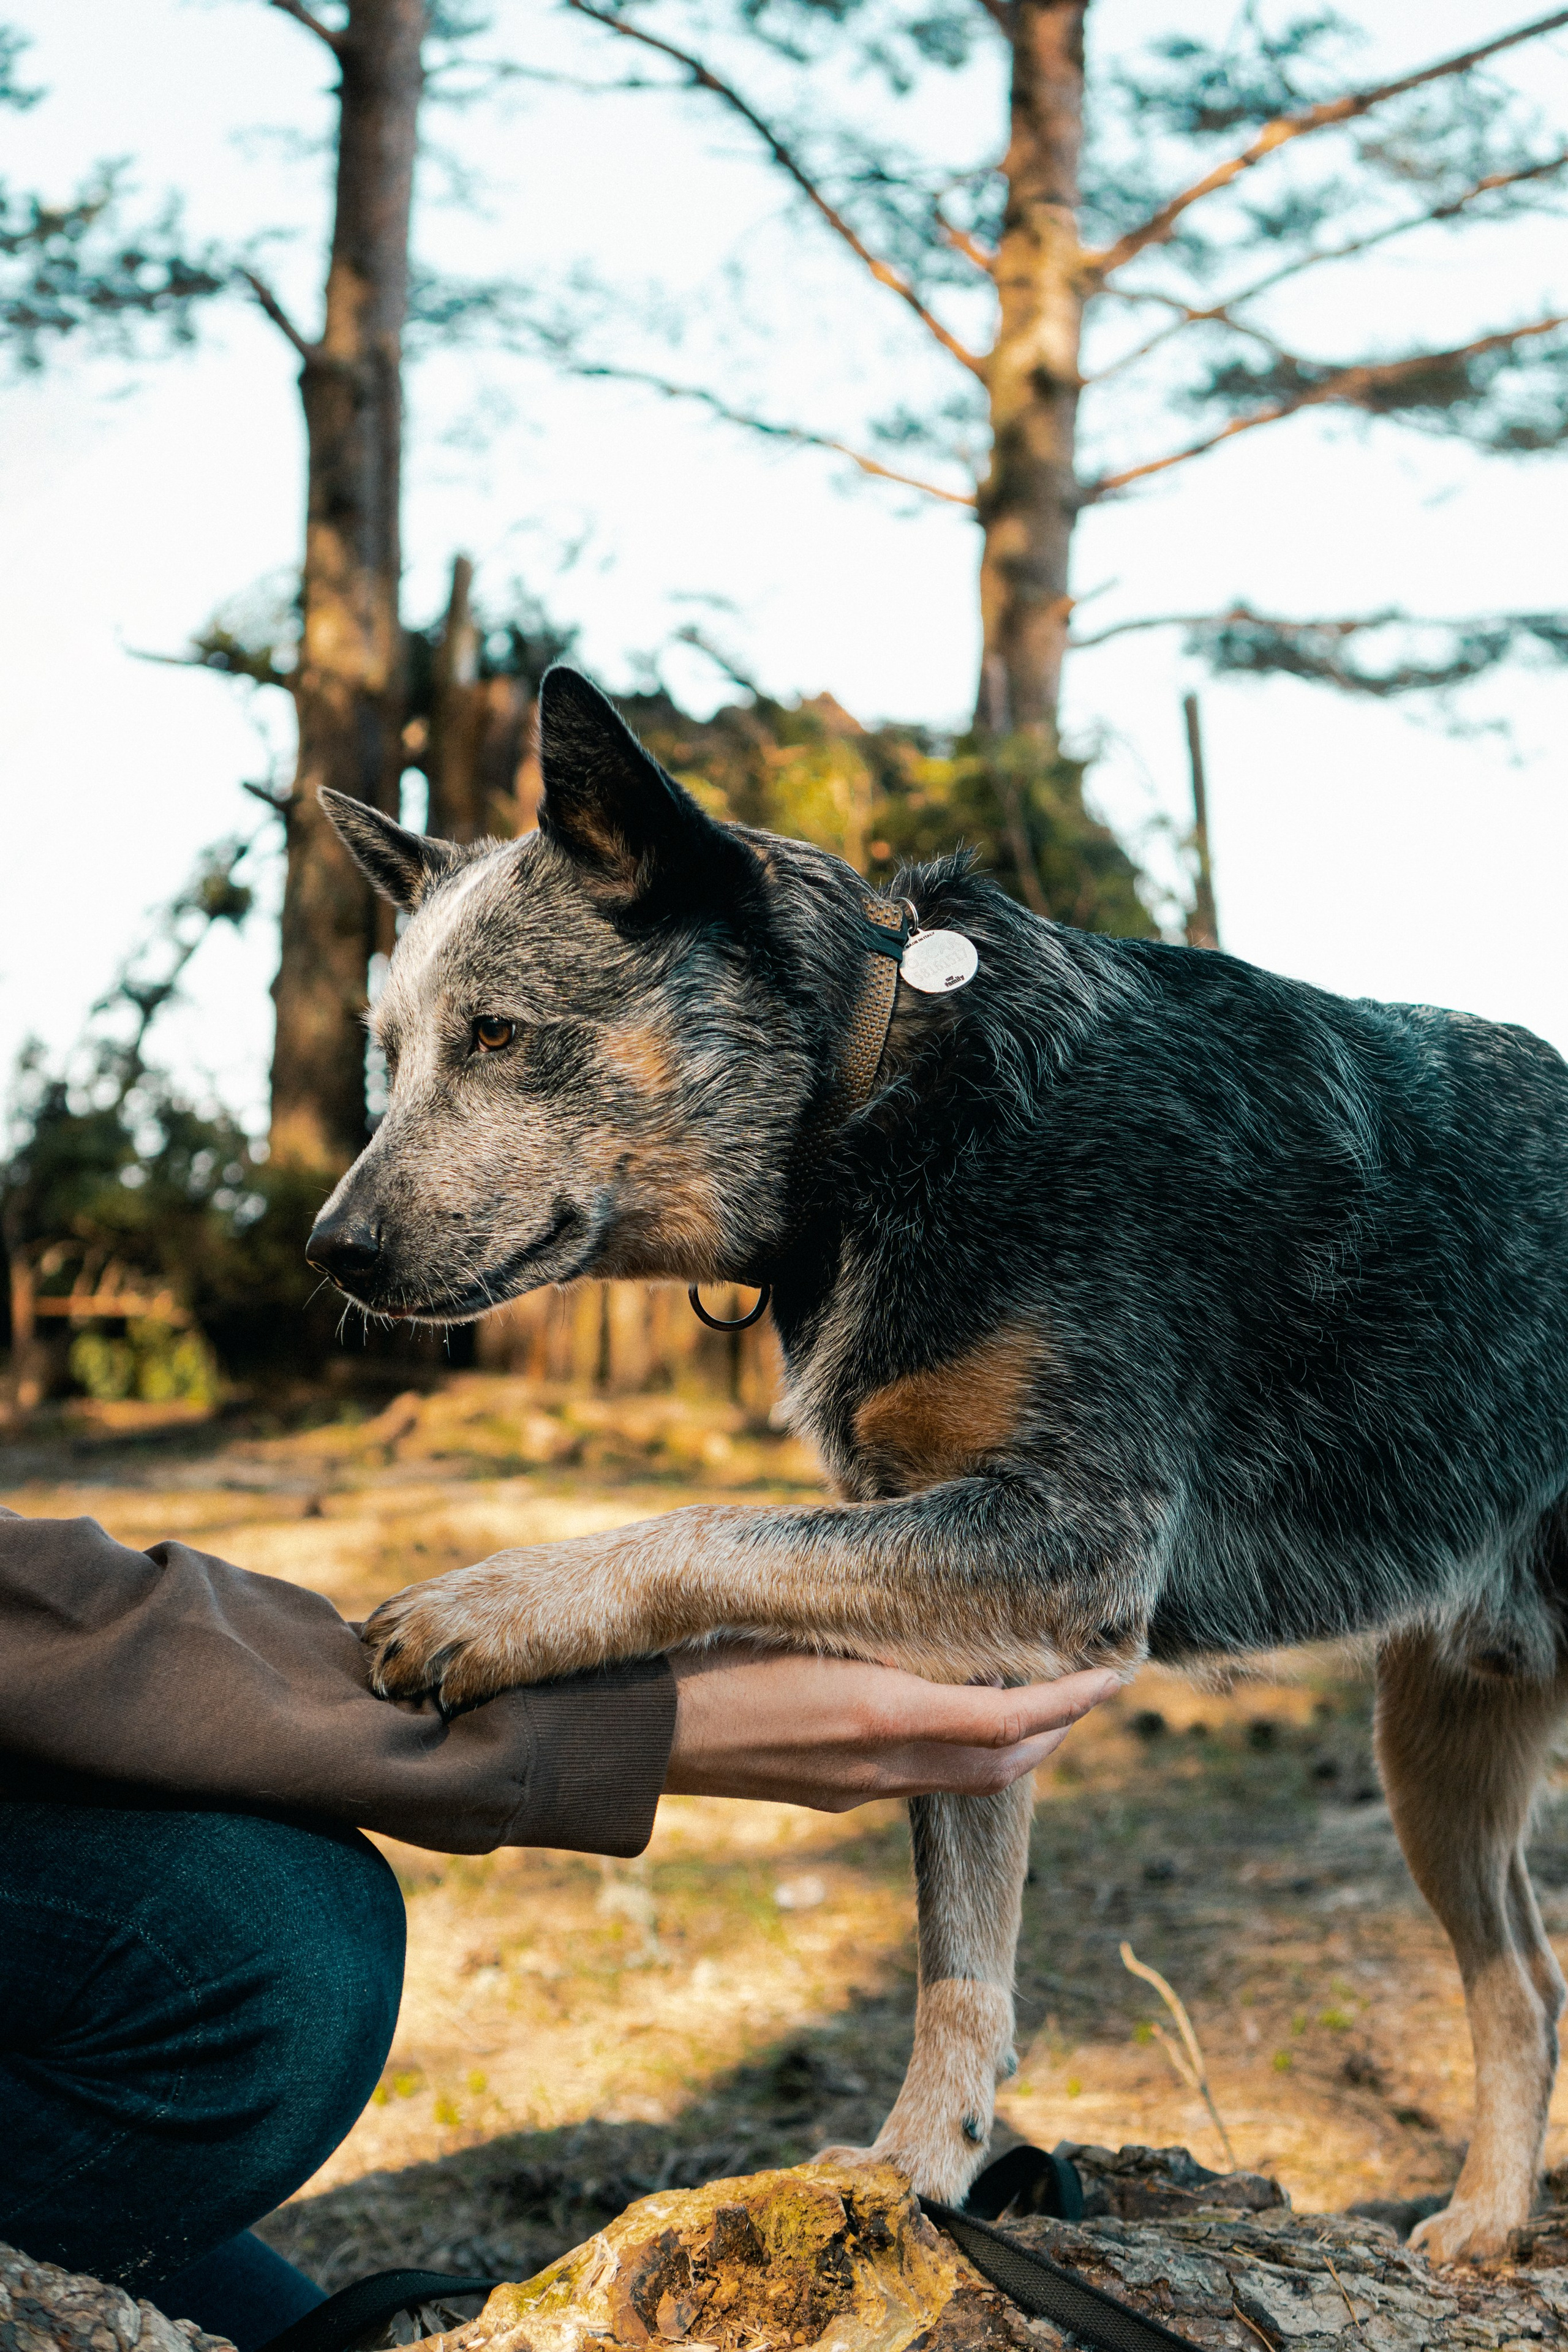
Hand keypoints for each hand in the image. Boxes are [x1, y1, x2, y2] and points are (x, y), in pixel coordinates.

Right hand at [663, 1644, 1118, 1809]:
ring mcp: (857, 1791)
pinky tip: (949, 1710)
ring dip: (1010, 1746)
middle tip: (1086, 1686)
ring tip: (1032, 1696)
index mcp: (880, 1715)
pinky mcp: (833, 1799)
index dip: (1071, 1702)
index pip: (1010, 1721)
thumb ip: (869, 1610)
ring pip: (965, 1779)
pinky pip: (920, 1781)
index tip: (1114, 1676)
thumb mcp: (798, 1617)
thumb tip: (924, 1576)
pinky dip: (957, 1750)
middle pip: (1004, 1766)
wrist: (638, 1735)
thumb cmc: (708, 1654)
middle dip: (1057, 1730)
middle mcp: (881, 1765)